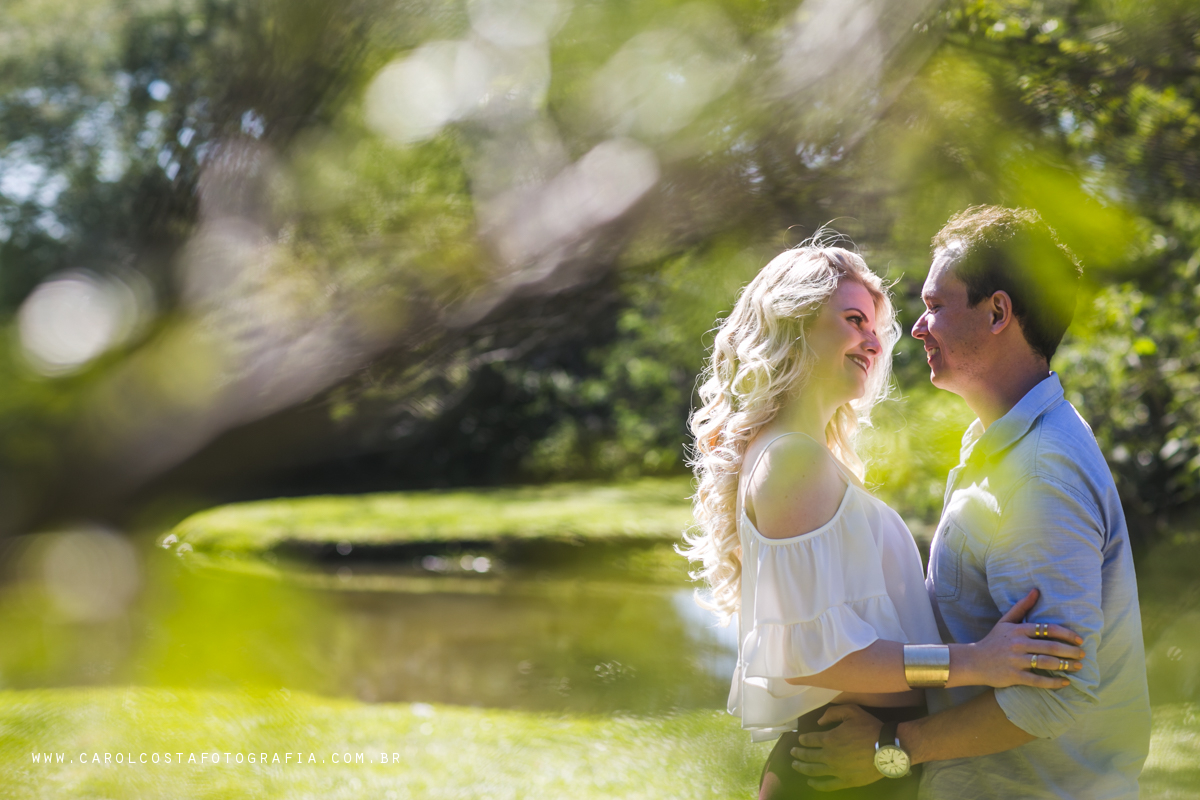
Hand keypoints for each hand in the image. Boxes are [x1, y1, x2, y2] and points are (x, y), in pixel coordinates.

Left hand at [789, 704, 883, 790]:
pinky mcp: (845, 781)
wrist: (887, 748)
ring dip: (802, 768)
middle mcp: (829, 756)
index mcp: (829, 738)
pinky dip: (816, 785)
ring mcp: (836, 770)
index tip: (800, 739)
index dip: (803, 739)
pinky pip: (827, 785)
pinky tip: (810, 782)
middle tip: (792, 752)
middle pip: (808, 756)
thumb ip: (832, 713)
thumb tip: (818, 722)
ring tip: (795, 765)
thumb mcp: (852, 711)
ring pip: (813, 771)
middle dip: (798, 753)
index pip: (809, 740)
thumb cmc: (870, 728)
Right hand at [957, 588, 1085, 688]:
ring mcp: (1016, 661)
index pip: (1047, 629)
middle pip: (1050, 647)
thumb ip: (1022, 607)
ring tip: (1077, 667)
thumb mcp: (1005, 622)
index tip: (1079, 639)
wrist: (973, 661)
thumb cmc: (993, 641)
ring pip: (1046, 663)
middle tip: (1083, 654)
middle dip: (1070, 651)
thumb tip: (1036, 590)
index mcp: (1018, 630)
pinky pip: (1038, 680)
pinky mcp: (1014, 676)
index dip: (1066, 634)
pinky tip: (1065, 682)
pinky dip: (1053, 682)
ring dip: (1065, 665)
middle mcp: (1017, 644)